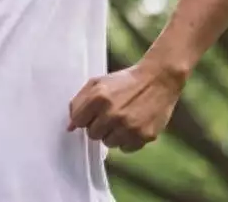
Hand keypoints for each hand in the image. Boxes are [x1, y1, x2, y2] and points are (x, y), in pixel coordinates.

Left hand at [67, 62, 185, 151]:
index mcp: (98, 97)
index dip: (84, 118)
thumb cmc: (125, 81)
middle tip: (109, 115)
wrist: (158, 79)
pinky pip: (125, 148)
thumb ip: (79, 102)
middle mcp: (113, 113)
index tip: (92, 113)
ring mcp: (129, 126)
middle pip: (92, 134)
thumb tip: (69, 127)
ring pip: (108, 143)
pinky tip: (133, 126)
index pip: (78, 121)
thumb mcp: (98, 83)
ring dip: (112, 134)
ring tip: (122, 119)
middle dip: (98, 126)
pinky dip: (127, 140)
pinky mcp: (144, 135)